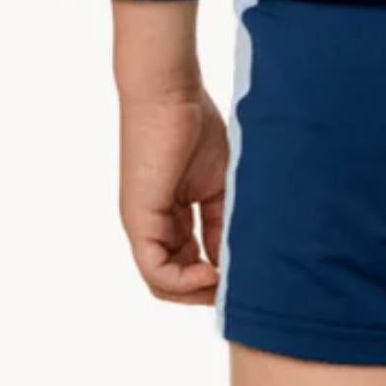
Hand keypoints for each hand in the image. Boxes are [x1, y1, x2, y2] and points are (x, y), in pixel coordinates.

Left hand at [119, 89, 228, 304]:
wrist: (171, 92)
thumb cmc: (195, 124)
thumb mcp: (219, 183)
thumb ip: (223, 222)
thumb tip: (233, 261)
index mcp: (171, 217)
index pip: (190, 264)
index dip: (217, 277)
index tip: (246, 277)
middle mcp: (153, 227)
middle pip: (175, 283)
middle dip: (207, 293)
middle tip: (240, 290)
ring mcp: (143, 225)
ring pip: (163, 284)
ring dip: (197, 293)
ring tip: (227, 284)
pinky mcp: (139, 220)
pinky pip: (156, 270)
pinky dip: (185, 282)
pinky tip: (212, 273)